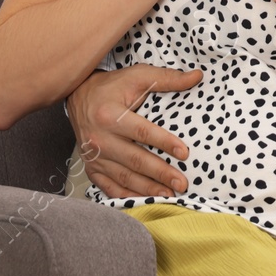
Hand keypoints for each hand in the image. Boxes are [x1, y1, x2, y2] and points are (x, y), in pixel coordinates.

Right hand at [67, 64, 204, 197]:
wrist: (78, 96)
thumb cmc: (112, 86)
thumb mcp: (138, 76)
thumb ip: (167, 78)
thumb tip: (197, 76)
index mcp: (110, 115)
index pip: (142, 132)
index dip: (164, 143)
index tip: (185, 153)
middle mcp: (99, 138)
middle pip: (134, 160)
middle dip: (160, 173)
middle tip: (182, 183)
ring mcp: (94, 156)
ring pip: (123, 177)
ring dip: (148, 188)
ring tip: (170, 195)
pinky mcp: (91, 167)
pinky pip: (109, 187)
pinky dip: (128, 196)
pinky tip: (146, 200)